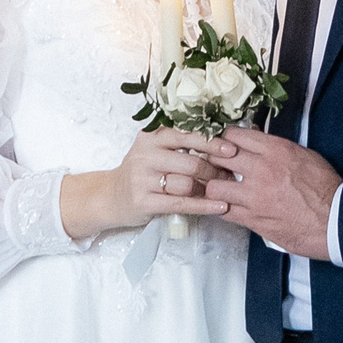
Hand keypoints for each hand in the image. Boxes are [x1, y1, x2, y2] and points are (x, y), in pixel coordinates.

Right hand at [59, 128, 228, 239]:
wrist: (110, 196)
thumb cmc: (141, 173)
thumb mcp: (155, 151)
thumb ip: (180, 145)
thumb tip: (223, 146)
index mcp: (151, 137)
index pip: (187, 135)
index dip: (212, 142)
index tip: (232, 149)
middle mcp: (145, 155)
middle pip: (191, 162)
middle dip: (214, 170)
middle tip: (229, 176)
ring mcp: (142, 179)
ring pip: (187, 184)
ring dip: (208, 189)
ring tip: (223, 192)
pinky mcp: (143, 201)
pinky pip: (181, 203)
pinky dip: (204, 206)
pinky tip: (221, 207)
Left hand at [207, 128, 341, 259]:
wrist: (334, 220)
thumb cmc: (325, 188)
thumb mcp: (304, 155)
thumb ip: (277, 149)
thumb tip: (258, 142)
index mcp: (275, 149)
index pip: (234, 135)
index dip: (225, 139)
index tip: (225, 145)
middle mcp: (261, 169)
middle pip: (218, 157)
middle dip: (214, 160)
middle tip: (216, 166)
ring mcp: (254, 196)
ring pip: (214, 187)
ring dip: (215, 187)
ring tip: (222, 189)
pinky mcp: (253, 219)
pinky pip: (224, 212)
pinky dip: (223, 209)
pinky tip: (229, 207)